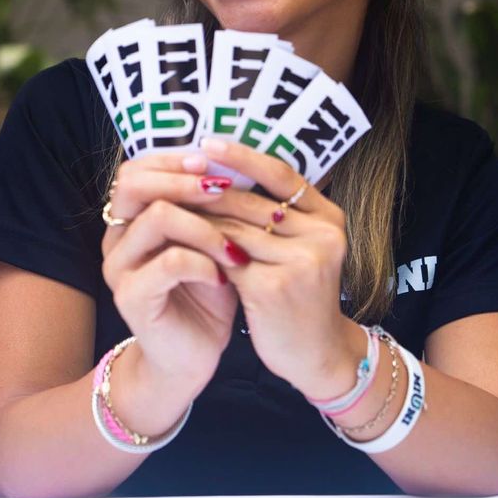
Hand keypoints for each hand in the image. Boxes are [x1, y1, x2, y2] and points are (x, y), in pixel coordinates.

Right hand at [101, 152, 238, 390]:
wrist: (191, 360)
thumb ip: (209, 208)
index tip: (214, 164)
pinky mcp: (131, 298)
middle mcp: (116, 240)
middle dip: (184, 181)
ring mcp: (118, 268)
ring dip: (205, 226)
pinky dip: (205, 263)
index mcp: (129, 221)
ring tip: (234, 246)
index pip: (135, 169)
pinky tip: (224, 277)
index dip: (173, 160)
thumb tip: (233, 164)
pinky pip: (171, 261)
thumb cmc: (205, 295)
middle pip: (134, 184)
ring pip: (158, 218)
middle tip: (223, 190)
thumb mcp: (209, 243)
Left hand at [195, 137, 360, 396]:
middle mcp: (321, 236)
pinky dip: (199, 249)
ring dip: (198, 218)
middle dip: (208, 190)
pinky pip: (224, 259)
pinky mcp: (273, 287)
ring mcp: (300, 262)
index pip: (283, 175)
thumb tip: (226, 175)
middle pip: (252, 201)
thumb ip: (280, 217)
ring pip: (233, 228)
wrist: (316, 357)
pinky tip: (176, 242)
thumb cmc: (301, 298)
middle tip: (171, 174)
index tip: (208, 140)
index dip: (243, 156)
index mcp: (330, 219)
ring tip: (166, 204)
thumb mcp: (304, 251)